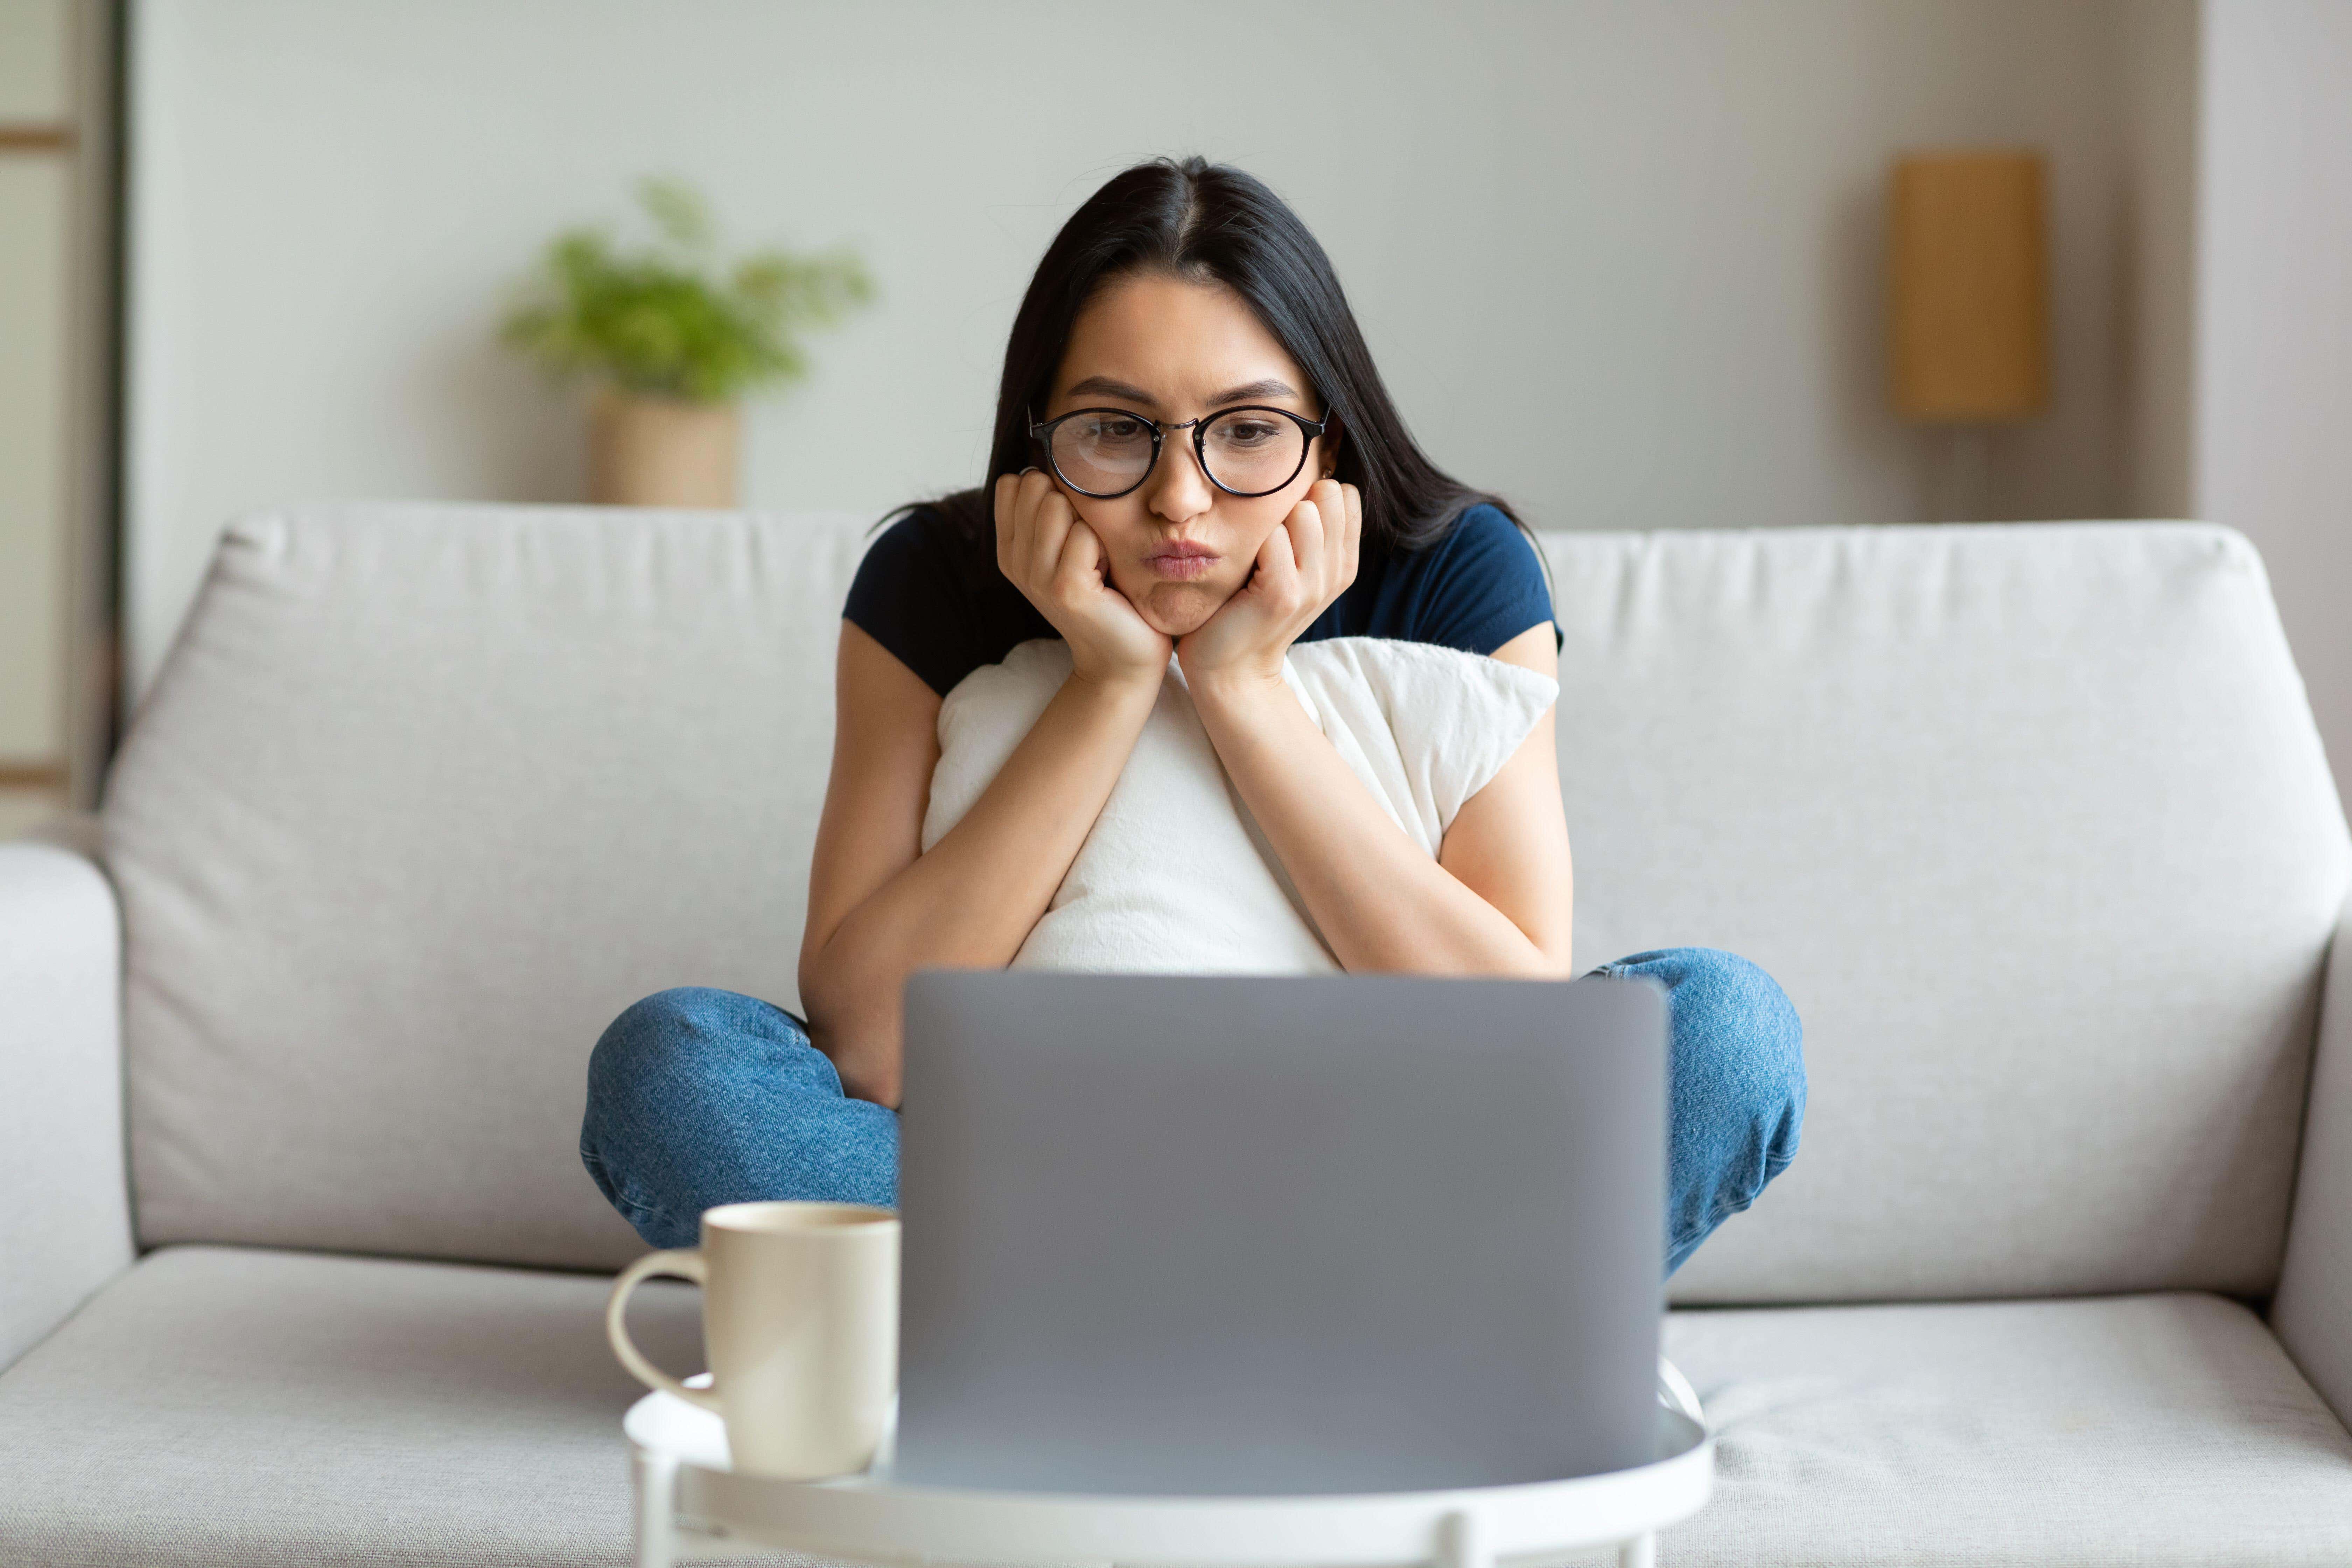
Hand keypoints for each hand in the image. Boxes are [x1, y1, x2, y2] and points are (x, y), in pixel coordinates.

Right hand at [995, 470, 1171, 686]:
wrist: (1123, 657)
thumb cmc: (1107, 594)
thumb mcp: (1069, 547)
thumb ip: (1051, 509)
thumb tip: (1051, 454)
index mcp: (1010, 549)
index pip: (1014, 482)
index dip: (1051, 490)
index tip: (1071, 528)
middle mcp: (1014, 562)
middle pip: (1036, 485)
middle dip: (1073, 505)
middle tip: (1089, 547)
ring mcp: (1035, 577)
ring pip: (1058, 504)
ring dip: (1090, 525)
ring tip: (1097, 561)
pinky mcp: (1064, 589)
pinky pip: (1084, 534)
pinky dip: (1104, 547)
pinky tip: (1106, 575)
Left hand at [1177, 479, 1361, 691]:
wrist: (1229, 667)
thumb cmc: (1249, 606)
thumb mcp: (1291, 566)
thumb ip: (1309, 529)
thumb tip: (1312, 475)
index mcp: (1343, 563)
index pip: (1347, 494)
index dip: (1313, 494)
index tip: (1288, 520)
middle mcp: (1335, 573)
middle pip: (1329, 495)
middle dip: (1294, 501)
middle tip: (1268, 539)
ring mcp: (1312, 586)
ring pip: (1305, 512)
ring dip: (1272, 522)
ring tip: (1256, 554)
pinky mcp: (1283, 596)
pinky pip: (1273, 539)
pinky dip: (1254, 545)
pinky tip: (1245, 570)